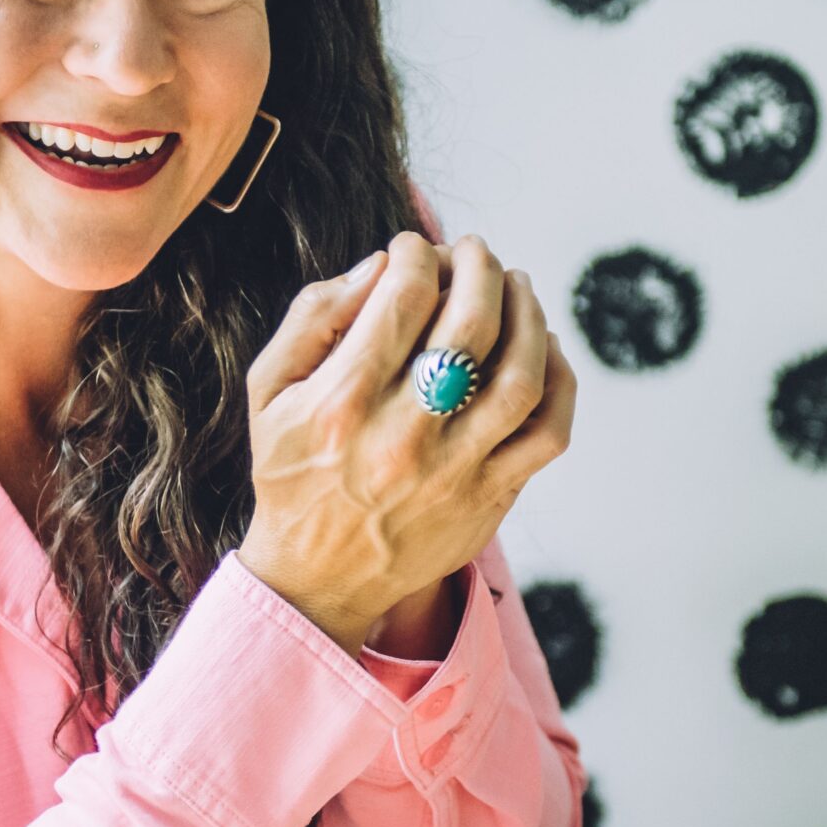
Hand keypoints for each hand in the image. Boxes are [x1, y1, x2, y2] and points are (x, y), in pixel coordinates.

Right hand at [234, 230, 575, 655]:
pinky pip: (547, 433)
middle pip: (470, 326)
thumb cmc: (292, 471)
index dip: (417, 254)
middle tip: (475, 251)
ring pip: (519, 376)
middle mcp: (402, 437)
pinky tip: (542, 347)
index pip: (403, 299)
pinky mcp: (489, 499)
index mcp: (342, 403)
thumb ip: (312, 318)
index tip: (414, 247)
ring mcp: (454, 472)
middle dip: (480, 268)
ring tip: (516, 284)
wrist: (318, 578)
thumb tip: (378, 265)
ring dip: (528, 314)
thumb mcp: (268, 390)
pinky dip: (558, 381)